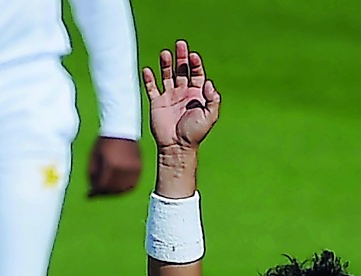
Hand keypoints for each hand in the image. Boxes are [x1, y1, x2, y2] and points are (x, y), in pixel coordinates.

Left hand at [87, 136, 141, 196]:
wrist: (122, 130)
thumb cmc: (105, 142)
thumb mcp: (95, 157)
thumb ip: (92, 173)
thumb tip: (92, 189)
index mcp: (111, 165)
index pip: (102, 185)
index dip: (95, 191)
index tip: (90, 194)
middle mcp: (123, 169)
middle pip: (113, 188)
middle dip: (105, 192)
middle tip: (98, 192)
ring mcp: (133, 170)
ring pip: (123, 188)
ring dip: (115, 191)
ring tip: (108, 189)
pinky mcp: (139, 169)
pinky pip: (132, 184)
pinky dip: (124, 186)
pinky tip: (118, 185)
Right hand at [143, 40, 219, 154]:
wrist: (177, 147)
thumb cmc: (195, 133)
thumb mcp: (209, 116)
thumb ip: (212, 99)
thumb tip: (208, 82)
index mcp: (196, 94)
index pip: (196, 73)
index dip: (195, 63)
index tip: (193, 56)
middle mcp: (183, 93)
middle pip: (182, 70)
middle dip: (181, 57)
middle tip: (180, 44)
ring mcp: (169, 96)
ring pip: (167, 75)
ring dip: (166, 64)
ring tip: (165, 54)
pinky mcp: (157, 102)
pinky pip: (151, 87)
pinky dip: (149, 78)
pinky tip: (148, 69)